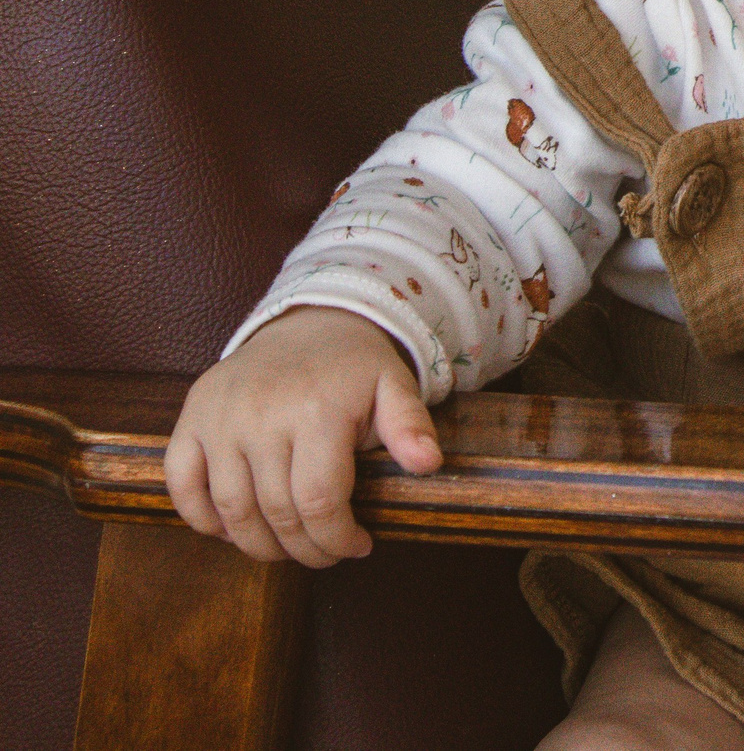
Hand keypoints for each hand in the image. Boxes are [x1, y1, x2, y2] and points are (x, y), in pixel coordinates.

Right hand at [166, 307, 442, 566]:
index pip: (321, 502)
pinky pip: (181, 484)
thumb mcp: (394, 387)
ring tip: (286, 549)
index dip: (337, 538)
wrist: (307, 322)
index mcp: (318, 411)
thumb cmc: (353, 366)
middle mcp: (262, 415)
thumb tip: (428, 464)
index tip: (357, 547)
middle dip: (304, 548)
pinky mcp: (192, 418)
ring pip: (231, 509)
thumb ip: (411, 425)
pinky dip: (201, 519)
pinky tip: (232, 530)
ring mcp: (220, 417)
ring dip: (257, 544)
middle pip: (277, 513)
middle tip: (324, 554)